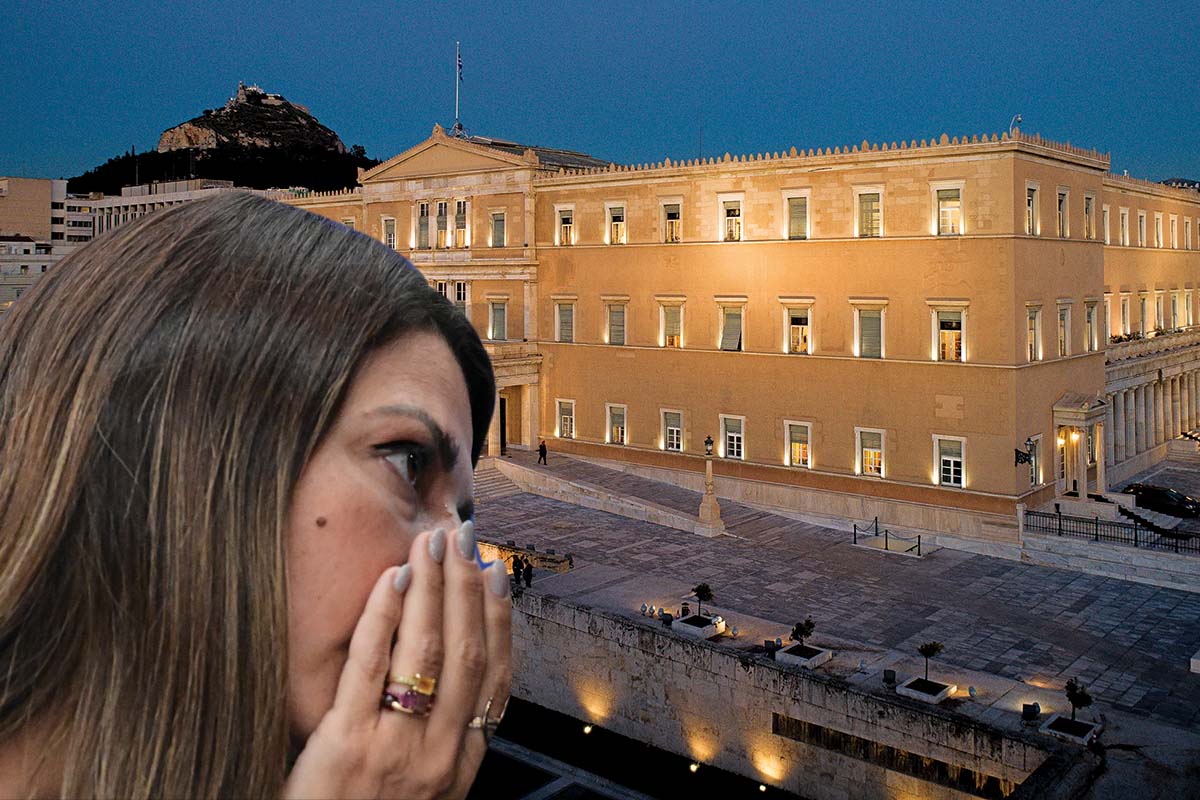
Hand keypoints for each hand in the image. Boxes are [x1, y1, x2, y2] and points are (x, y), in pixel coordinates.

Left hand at [285, 521, 512, 798]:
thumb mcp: (427, 791)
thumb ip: (444, 742)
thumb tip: (452, 676)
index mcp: (462, 762)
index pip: (493, 676)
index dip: (499, 619)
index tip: (498, 574)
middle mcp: (439, 752)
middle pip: (464, 653)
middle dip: (466, 589)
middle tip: (462, 540)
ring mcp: (395, 746)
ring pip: (425, 651)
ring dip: (433, 589)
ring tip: (431, 544)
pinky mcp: (346, 741)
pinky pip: (370, 664)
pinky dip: (384, 614)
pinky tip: (392, 577)